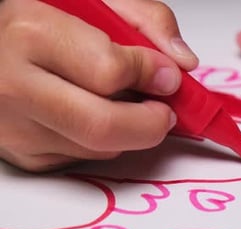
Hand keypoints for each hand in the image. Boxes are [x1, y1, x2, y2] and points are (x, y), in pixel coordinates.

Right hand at [0, 0, 197, 171]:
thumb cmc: (37, 20)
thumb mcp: (91, 0)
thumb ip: (144, 20)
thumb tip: (182, 62)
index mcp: (32, 35)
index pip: (110, 71)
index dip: (151, 74)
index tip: (167, 75)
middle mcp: (14, 87)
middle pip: (103, 127)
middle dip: (150, 124)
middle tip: (165, 112)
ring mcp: (14, 128)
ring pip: (97, 148)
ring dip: (127, 131)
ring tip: (123, 102)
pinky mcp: (21, 155)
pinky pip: (81, 158)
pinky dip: (102, 141)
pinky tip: (92, 112)